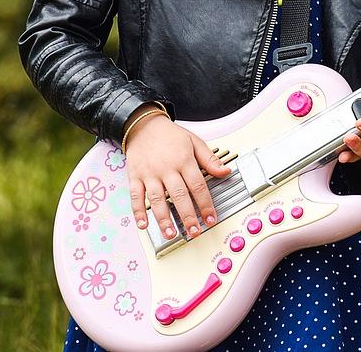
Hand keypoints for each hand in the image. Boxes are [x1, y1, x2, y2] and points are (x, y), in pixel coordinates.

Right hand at [125, 107, 231, 238]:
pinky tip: (144, 224)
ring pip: (157, 199)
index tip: (210, 218)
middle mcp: (167, 168)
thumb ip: (210, 159)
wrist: (144, 125)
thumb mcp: (194, 142)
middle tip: (194, 231)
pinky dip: (138, 211)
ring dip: (164, 219)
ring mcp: (149, 174)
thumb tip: (225, 172)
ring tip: (171, 234)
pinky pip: (136, 196)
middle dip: (187, 216)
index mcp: (184, 160)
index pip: (198, 185)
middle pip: (178, 195)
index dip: (206, 204)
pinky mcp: (135, 177)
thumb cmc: (170, 135)